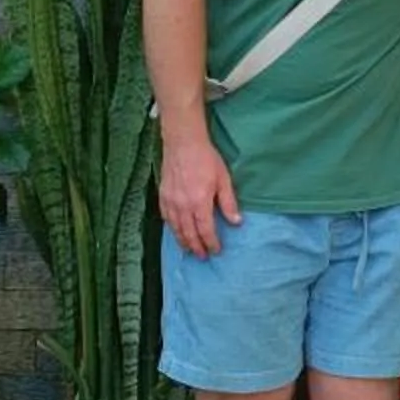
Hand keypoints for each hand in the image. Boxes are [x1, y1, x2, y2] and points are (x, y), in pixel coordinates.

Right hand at [159, 131, 241, 258]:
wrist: (183, 143)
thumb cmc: (206, 159)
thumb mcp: (223, 179)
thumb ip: (228, 203)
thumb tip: (237, 222)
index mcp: (200, 203)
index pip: (206, 230)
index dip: (211, 243)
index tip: (217, 250)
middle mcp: (183, 206)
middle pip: (189, 234)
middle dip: (197, 247)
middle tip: (203, 256)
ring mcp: (170, 202)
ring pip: (175, 229)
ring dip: (183, 242)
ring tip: (190, 250)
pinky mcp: (162, 197)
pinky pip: (166, 219)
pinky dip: (172, 229)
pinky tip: (176, 233)